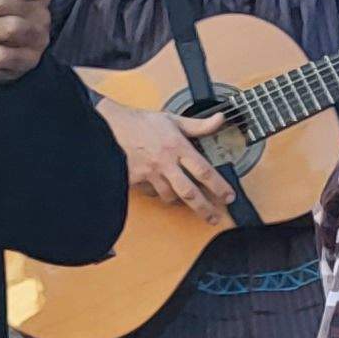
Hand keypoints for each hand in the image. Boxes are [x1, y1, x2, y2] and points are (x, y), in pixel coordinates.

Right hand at [107, 100, 239, 222]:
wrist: (109, 125)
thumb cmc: (142, 123)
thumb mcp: (173, 120)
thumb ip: (199, 125)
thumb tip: (220, 119)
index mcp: (177, 147)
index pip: (204, 171)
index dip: (219, 186)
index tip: (229, 197)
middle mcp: (165, 162)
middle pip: (189, 192)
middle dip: (204, 208)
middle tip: (214, 217)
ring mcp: (150, 172)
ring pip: (169, 196)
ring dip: (180, 202)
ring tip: (190, 204)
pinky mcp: (135, 179)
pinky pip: (151, 193)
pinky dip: (159, 194)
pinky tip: (163, 191)